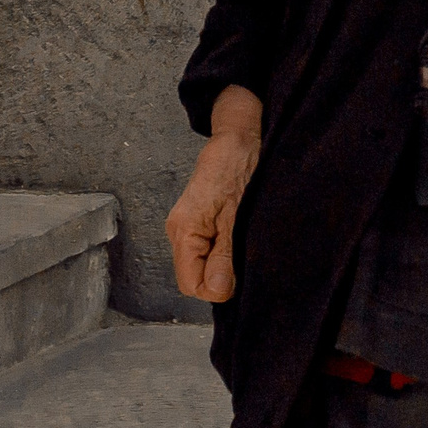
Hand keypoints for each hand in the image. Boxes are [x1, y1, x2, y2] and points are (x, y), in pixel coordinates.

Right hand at [167, 85, 259, 302]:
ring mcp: (190, 226)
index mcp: (184, 231)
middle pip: (196, 276)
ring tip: (245, 240)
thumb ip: (225, 255)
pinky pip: (210, 249)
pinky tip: (241, 235)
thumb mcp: (237, 216)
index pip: (191, 284)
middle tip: (247, 254)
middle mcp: (180, 231)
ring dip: (227, 262)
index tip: (240, 275)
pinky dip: (227, 250)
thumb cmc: (239, 166)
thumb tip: (218, 291)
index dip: (217, 287)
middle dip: (223, 275)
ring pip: (205, 264)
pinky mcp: (201, 221)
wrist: (241, 136)